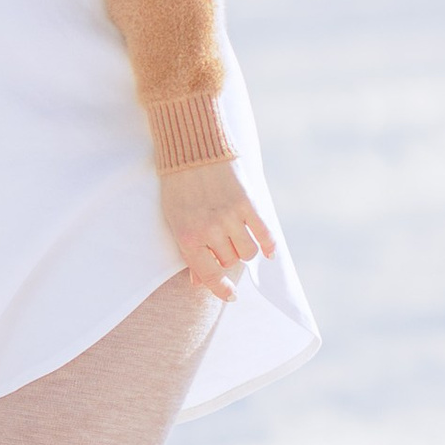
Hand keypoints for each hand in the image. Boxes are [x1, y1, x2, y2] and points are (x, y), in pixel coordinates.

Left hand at [161, 157, 274, 306]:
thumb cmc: (178, 187)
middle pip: (230, 261)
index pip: (209, 275)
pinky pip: (265, 234)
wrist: (193, 148)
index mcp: (188, 237)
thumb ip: (188, 251)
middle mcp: (210, 231)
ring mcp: (230, 217)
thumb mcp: (175, 220)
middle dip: (227, 257)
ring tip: (237, 237)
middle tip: (222, 243)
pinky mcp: (248, 203)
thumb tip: (198, 284)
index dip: (220, 290)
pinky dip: (269, 246)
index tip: (230, 296)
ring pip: (248, 252)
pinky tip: (269, 251)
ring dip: (244, 249)